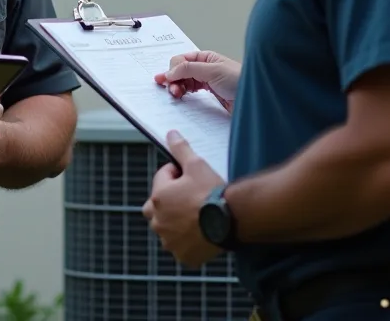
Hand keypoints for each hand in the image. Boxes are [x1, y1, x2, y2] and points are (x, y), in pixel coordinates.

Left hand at [142, 131, 225, 266]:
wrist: (232, 219)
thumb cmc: (213, 192)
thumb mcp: (197, 165)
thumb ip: (181, 150)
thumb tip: (170, 134)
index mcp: (158, 197)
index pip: (162, 178)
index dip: (177, 174)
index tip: (191, 177)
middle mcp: (158, 220)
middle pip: (157, 207)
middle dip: (168, 201)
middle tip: (190, 199)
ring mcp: (169, 240)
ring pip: (167, 229)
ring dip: (176, 223)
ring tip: (198, 217)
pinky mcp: (182, 255)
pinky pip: (181, 247)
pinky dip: (187, 242)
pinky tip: (202, 234)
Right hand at [155, 50, 240, 111]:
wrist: (256, 99)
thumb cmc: (240, 80)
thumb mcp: (213, 70)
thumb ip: (190, 68)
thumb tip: (170, 71)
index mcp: (205, 58)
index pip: (181, 60)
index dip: (172, 69)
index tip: (166, 80)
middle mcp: (204, 69)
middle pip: (180, 72)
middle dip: (173, 79)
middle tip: (172, 90)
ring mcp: (206, 83)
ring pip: (184, 83)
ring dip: (177, 88)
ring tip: (176, 95)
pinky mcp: (209, 97)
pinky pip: (191, 94)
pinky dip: (184, 95)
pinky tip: (182, 98)